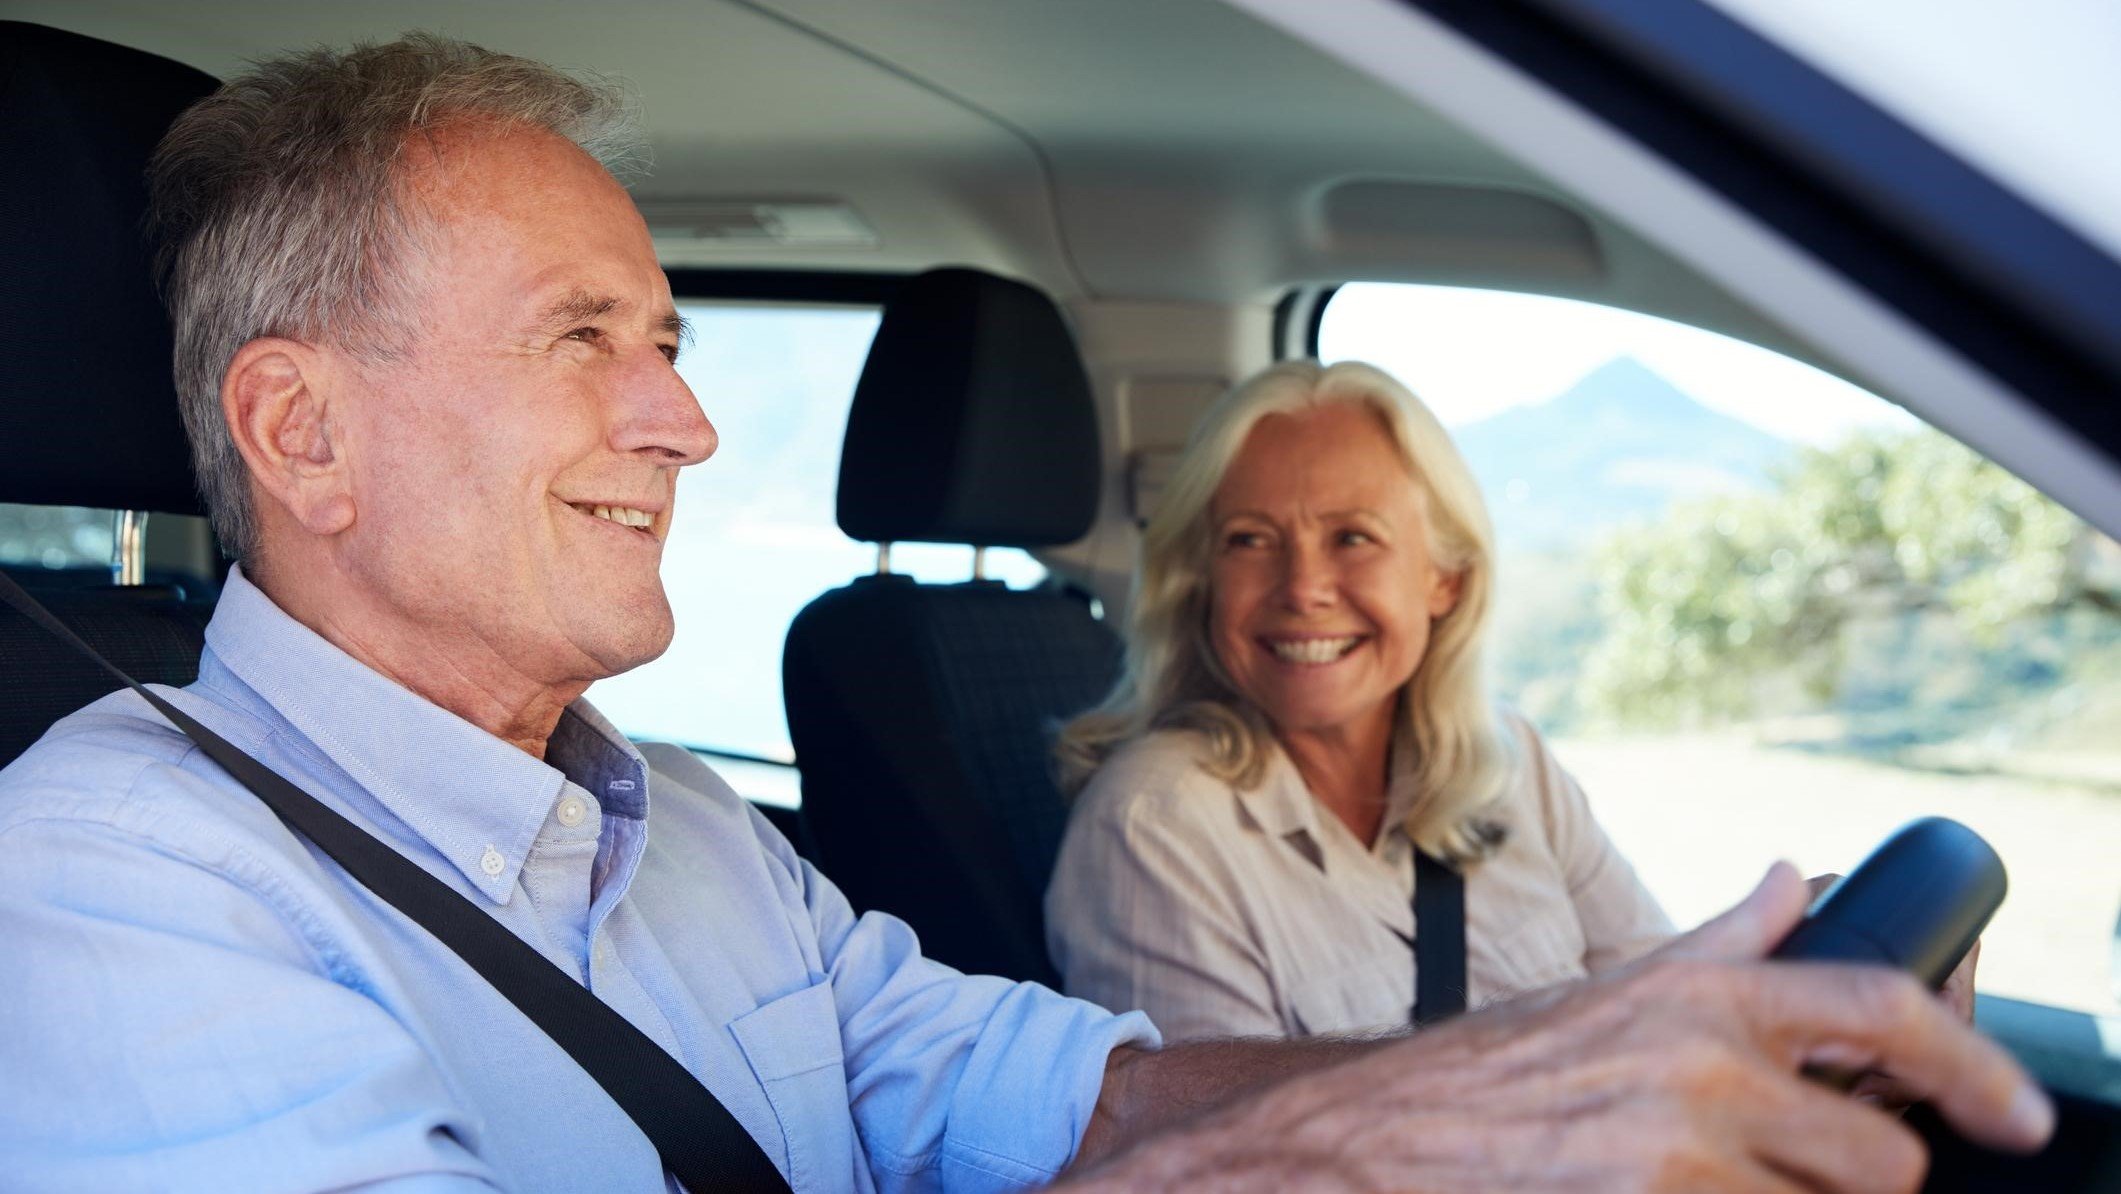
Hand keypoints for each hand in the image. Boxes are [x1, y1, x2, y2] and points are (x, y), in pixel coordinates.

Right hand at [1067, 863, 2049, 1192]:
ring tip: (1701, 1186)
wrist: (1380, 1144)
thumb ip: (1722, 942)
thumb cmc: (1495, 1074)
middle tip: (1784, 1173)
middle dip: (1850, 1181)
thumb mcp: (1613, 992)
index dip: (1974, 1072)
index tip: (2018, 1118)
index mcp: (1703, 997)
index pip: (1882, 1011)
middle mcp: (1703, 1068)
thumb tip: (1795, 878)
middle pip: (1880, 1160)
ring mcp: (1678, 1158)